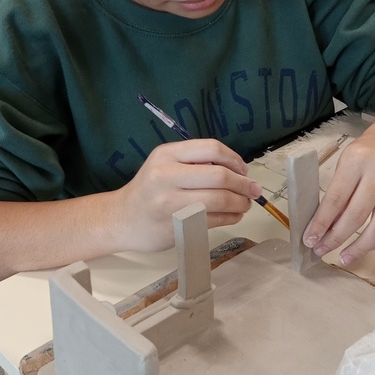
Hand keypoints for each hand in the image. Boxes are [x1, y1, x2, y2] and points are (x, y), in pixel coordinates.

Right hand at [111, 140, 261, 251]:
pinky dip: (231, 217)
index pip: (210, 148)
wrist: (121, 219)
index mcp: (166, 155)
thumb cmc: (148, 191)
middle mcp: (166, 176)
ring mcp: (171, 203)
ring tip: (245, 204)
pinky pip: (214, 220)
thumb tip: (237, 169)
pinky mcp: (176, 226)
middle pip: (219, 176)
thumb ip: (194, 162)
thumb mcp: (163, 165)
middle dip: (243, 184)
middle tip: (253, 190)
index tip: (244, 170)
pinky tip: (234, 215)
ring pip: (219, 200)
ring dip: (240, 202)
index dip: (234, 159)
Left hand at [302, 135, 374, 264]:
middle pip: (357, 215)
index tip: (310, 239)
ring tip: (345, 257)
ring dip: (360, 247)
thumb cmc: (362, 158)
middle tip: (322, 250)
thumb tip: (323, 230)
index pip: (336, 198)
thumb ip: (335, 196)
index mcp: (357, 161)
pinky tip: (370, 246)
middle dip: (336, 238)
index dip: (322, 223)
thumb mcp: (343, 167)